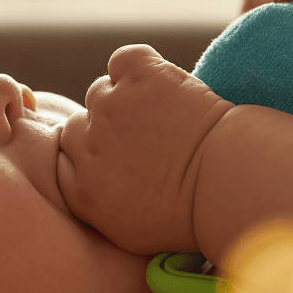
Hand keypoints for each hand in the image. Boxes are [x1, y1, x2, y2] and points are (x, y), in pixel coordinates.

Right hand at [56, 45, 233, 254]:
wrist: (228, 182)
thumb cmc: (190, 216)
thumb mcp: (129, 232)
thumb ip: (96, 204)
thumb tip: (89, 183)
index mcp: (79, 190)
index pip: (63, 158)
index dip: (90, 154)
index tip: (116, 157)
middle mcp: (86, 145)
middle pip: (78, 125)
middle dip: (105, 131)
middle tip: (143, 139)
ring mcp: (110, 106)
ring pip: (102, 91)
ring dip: (125, 100)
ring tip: (162, 116)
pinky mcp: (139, 76)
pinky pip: (124, 60)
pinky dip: (140, 68)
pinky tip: (162, 85)